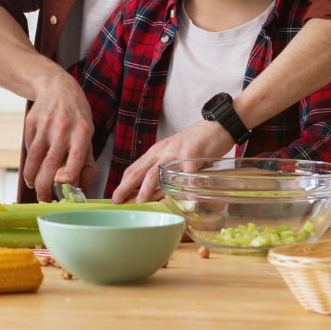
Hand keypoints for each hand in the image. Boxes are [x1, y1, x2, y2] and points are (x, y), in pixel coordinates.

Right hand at [21, 72, 96, 200]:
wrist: (57, 87)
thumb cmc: (77, 116)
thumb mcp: (88, 135)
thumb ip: (86, 163)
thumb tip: (80, 189)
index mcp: (82, 132)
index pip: (76, 157)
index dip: (68, 174)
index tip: (62, 187)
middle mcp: (63, 128)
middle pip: (50, 162)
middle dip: (44, 186)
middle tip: (44, 198)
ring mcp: (44, 124)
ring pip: (33, 158)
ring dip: (31, 177)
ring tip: (34, 187)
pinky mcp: (30, 122)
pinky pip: (27, 147)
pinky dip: (29, 161)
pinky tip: (33, 167)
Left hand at [110, 120, 233, 203]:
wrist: (215, 126)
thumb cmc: (194, 145)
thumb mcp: (174, 156)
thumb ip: (164, 172)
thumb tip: (154, 195)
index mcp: (156, 153)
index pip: (134, 169)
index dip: (123, 184)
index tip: (115, 197)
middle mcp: (162, 152)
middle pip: (140, 171)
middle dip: (126, 187)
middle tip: (117, 201)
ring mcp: (176, 153)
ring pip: (157, 173)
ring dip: (147, 189)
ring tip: (141, 203)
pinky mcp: (193, 153)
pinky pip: (187, 174)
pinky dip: (185, 188)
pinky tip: (184, 200)